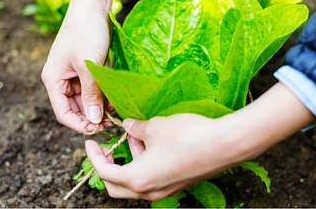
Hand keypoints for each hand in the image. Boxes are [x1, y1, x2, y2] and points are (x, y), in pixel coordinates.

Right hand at [41, 5, 110, 132]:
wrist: (93, 6)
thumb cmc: (86, 32)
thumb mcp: (89, 65)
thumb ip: (91, 94)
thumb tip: (94, 120)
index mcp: (53, 80)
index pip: (63, 113)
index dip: (79, 125)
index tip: (97, 129)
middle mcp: (61, 80)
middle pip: (74, 109)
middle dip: (91, 118)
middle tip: (111, 123)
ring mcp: (73, 76)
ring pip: (85, 101)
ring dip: (98, 109)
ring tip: (115, 113)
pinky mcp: (85, 71)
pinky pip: (92, 90)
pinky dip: (102, 97)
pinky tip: (114, 101)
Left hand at [85, 114, 238, 200]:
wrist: (225, 145)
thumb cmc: (187, 136)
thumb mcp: (155, 127)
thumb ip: (136, 128)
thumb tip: (127, 125)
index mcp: (138, 179)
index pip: (105, 173)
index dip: (94, 157)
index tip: (90, 143)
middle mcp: (149, 191)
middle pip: (116, 186)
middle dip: (107, 167)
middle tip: (107, 148)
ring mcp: (165, 190)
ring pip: (135, 183)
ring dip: (129, 161)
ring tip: (133, 136)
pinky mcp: (177, 184)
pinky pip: (151, 179)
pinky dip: (143, 164)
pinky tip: (150, 143)